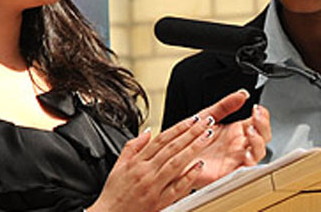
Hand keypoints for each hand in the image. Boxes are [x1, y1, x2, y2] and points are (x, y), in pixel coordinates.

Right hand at [89, 113, 215, 211]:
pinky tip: (200, 165)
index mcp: (136, 162)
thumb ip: (132, 146)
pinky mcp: (160, 202)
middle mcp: (146, 172)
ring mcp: (154, 186)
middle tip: (205, 122)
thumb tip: (147, 132)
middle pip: (171, 148)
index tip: (191, 119)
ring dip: (193, 149)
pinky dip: (189, 176)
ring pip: (176, 163)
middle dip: (190, 133)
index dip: (177, 128)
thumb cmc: (114, 193)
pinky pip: (178, 187)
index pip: (161, 139)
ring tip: (206, 137)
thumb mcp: (118, 165)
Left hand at [189, 91, 270, 186]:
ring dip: (258, 142)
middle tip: (257, 116)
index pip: (258, 123)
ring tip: (250, 130)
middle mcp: (239, 145)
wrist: (177, 157)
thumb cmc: (192, 139)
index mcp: (236, 131)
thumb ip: (225, 105)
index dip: (262, 116)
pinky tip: (246, 153)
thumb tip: (242, 93)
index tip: (258, 108)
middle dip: (263, 126)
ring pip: (258, 152)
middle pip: (262, 137)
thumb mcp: (208, 116)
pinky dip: (250, 161)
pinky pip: (246, 169)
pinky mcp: (230, 171)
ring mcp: (236, 158)